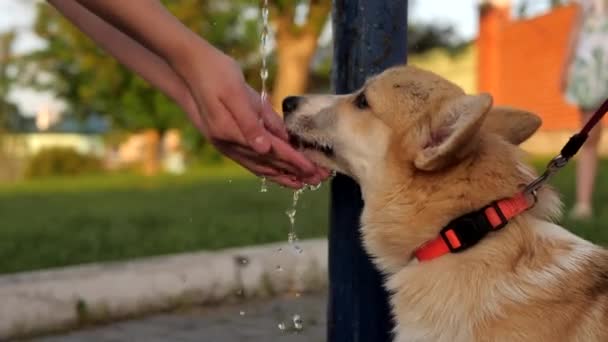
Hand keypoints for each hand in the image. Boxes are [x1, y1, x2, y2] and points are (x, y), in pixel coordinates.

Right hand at [177, 44, 327, 187]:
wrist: (185, 67)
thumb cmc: (214, 72)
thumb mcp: (235, 92)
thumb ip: (252, 121)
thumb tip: (267, 148)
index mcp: (231, 132)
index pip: (271, 151)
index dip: (294, 161)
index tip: (313, 170)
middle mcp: (227, 143)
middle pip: (268, 163)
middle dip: (294, 172)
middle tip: (318, 179)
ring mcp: (224, 143)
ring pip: (258, 166)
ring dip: (282, 175)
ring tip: (302, 183)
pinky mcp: (224, 140)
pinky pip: (249, 160)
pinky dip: (266, 168)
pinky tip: (277, 172)